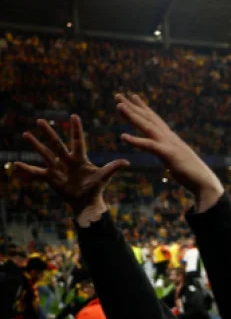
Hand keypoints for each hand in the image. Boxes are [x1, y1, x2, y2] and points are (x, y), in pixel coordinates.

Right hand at [14, 116, 128, 219]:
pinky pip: (36, 173)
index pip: (78, 141)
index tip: (74, 116)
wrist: (86, 202)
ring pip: (45, 154)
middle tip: (40, 120)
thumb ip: (113, 168)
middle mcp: (67, 160)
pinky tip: (15, 165)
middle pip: (57, 144)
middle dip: (49, 132)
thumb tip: (127, 162)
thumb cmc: (95, 188)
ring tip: (25, 134)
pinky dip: (26, 170)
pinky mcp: (51, 178)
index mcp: (80, 158)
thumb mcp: (104, 177)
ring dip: (35, 145)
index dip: (76, 129)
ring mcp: (57, 168)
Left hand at [114, 93, 223, 211]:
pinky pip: (149, 146)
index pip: (155, 120)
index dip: (143, 108)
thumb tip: (171, 156)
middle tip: (118, 95)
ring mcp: (169, 144)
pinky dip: (135, 141)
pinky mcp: (168, 154)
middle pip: (148, 118)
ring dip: (132, 115)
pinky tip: (123, 136)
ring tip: (119, 106)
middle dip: (133, 106)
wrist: (205, 183)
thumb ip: (173, 155)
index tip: (133, 97)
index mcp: (171, 139)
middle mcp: (169, 137)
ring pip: (147, 126)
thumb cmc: (193, 175)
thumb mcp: (179, 161)